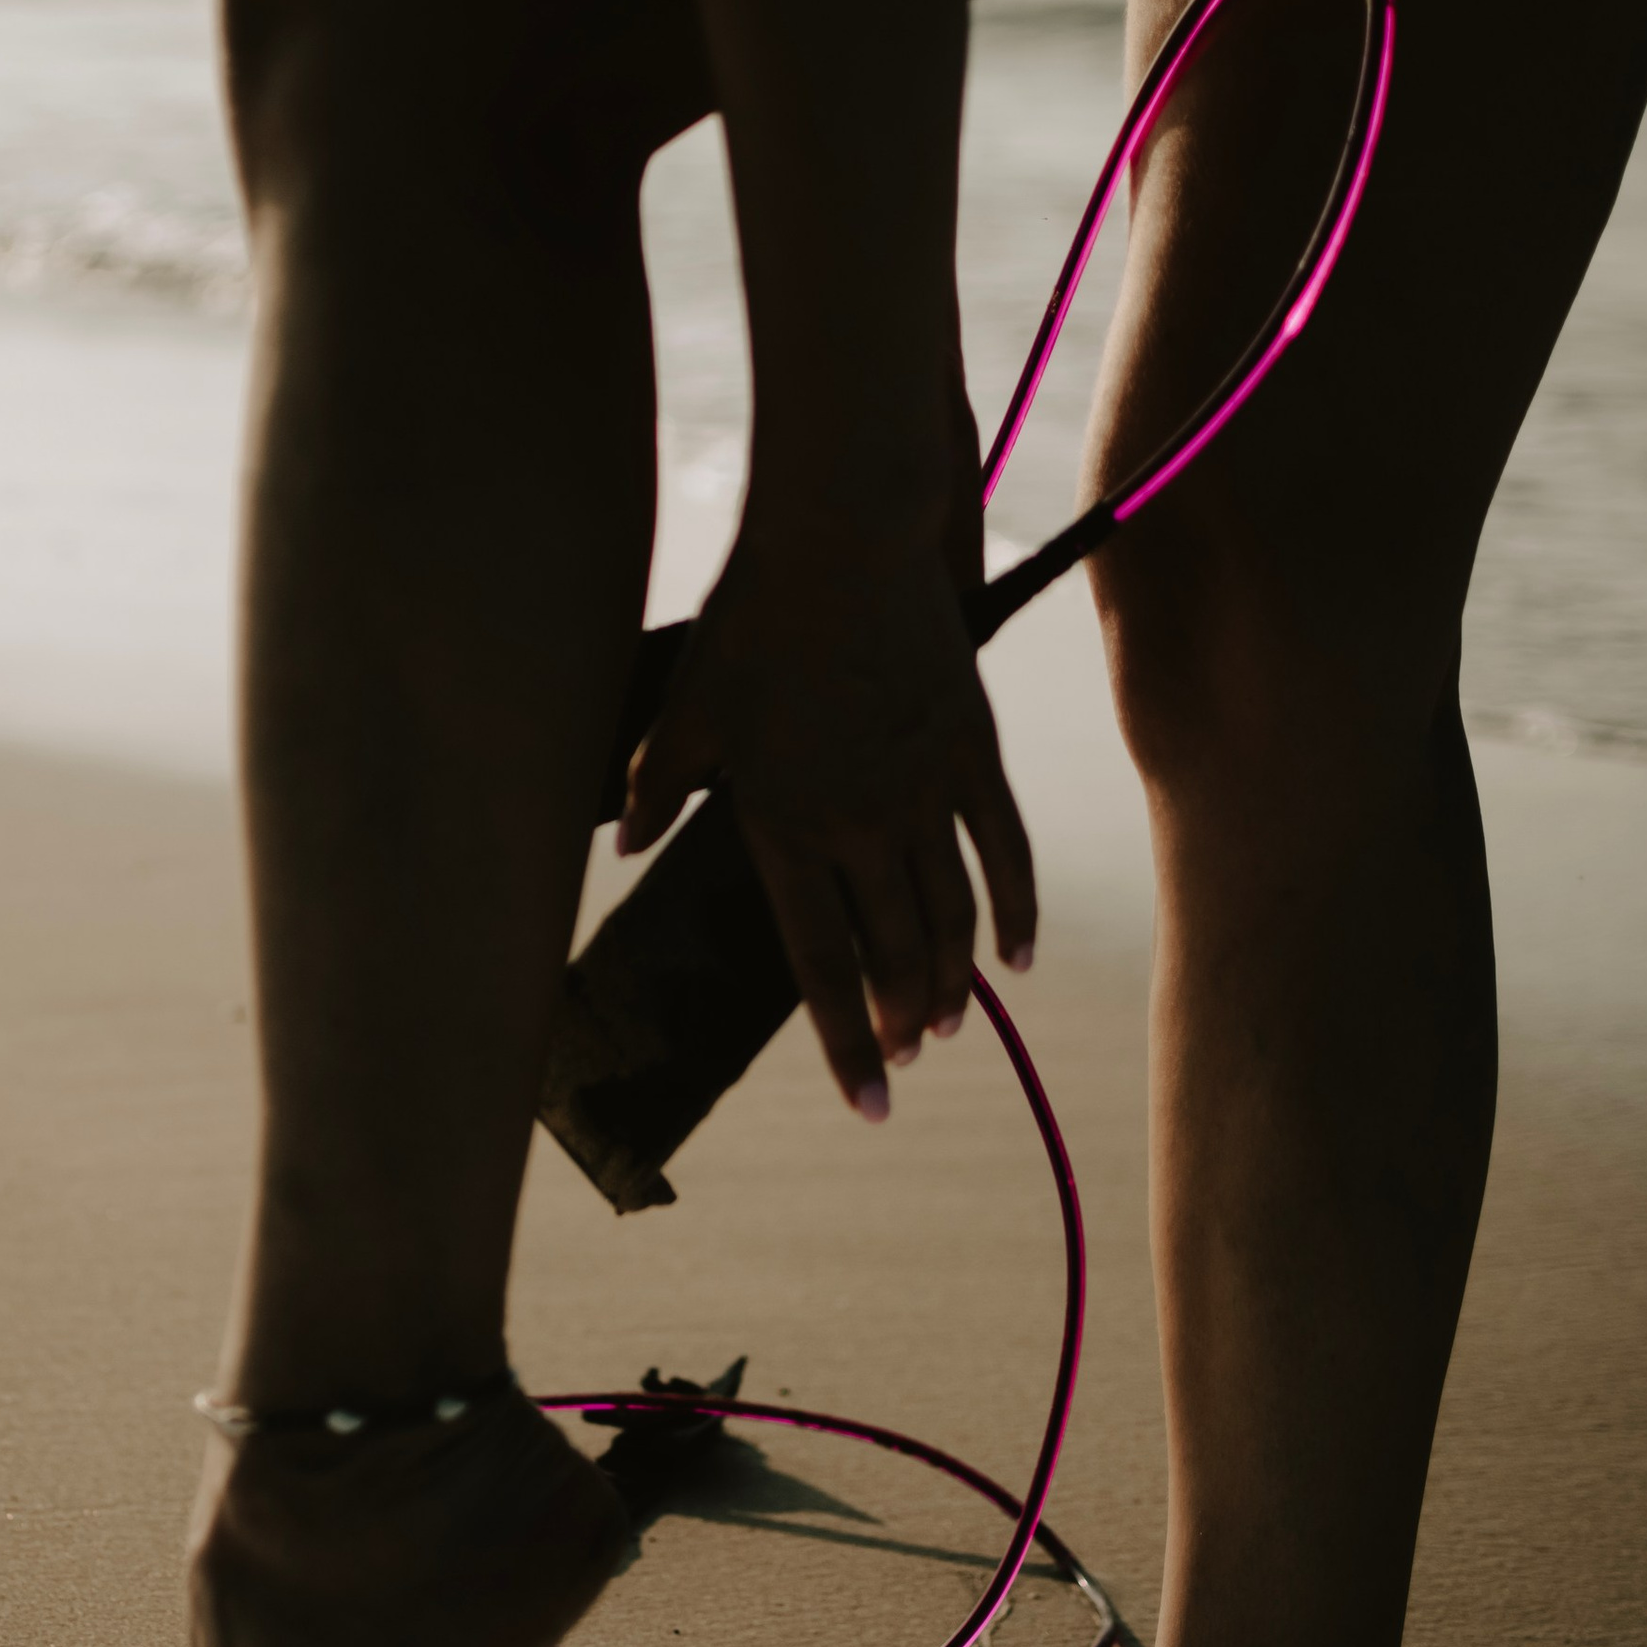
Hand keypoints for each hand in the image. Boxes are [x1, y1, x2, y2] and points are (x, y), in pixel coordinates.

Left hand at [618, 524, 1035, 1117]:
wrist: (842, 541)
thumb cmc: (749, 623)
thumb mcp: (684, 710)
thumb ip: (654, 788)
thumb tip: (627, 847)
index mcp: (784, 826)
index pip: (819, 965)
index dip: (846, 1044)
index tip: (871, 1105)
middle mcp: (860, 824)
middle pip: (894, 952)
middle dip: (903, 1020)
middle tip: (909, 1056)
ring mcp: (924, 790)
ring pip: (949, 912)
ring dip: (952, 978)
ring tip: (951, 1022)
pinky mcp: (972, 749)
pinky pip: (1003, 846)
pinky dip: (1016, 906)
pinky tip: (1019, 954)